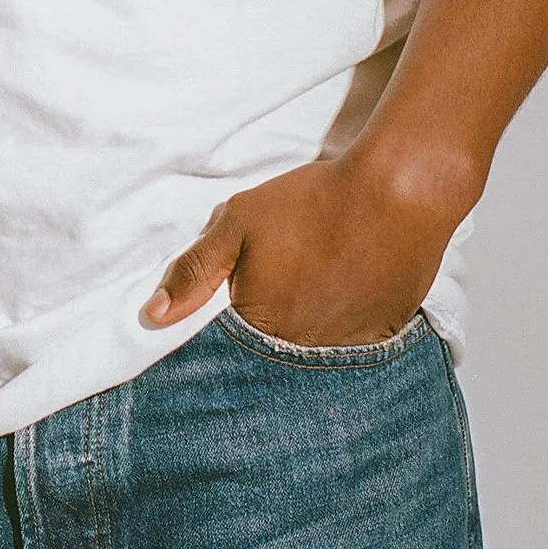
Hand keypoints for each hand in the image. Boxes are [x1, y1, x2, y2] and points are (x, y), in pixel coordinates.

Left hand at [141, 148, 468, 347]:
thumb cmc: (311, 203)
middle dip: (264, 329)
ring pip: (310, 354)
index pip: (225, 352)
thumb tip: (152, 317)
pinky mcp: (381, 338)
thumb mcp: (237, 222)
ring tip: (312, 286)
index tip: (232, 306)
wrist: (396, 193)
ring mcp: (346, 349)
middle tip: (282, 284)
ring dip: (303, 331)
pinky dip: (340, 329)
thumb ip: (193, 271)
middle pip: (269, 355)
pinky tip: (340, 294)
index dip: (225, 328)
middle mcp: (302, 351)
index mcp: (259, 325)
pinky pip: (351, 349)